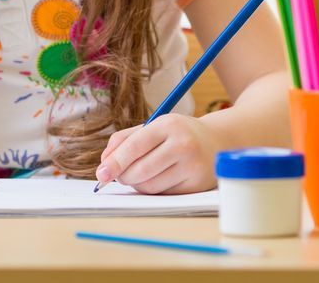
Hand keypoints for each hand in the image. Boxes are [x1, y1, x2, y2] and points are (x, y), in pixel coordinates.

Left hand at [95, 114, 221, 194]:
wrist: (216, 142)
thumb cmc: (177, 134)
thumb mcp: (154, 126)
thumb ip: (125, 140)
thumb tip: (104, 164)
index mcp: (168, 125)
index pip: (135, 146)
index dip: (115, 161)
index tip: (101, 174)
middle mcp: (183, 144)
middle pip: (141, 170)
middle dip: (123, 176)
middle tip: (118, 175)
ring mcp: (192, 166)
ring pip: (150, 186)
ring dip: (136, 185)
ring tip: (138, 174)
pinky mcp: (196, 185)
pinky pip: (163, 194)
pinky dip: (153, 190)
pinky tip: (156, 179)